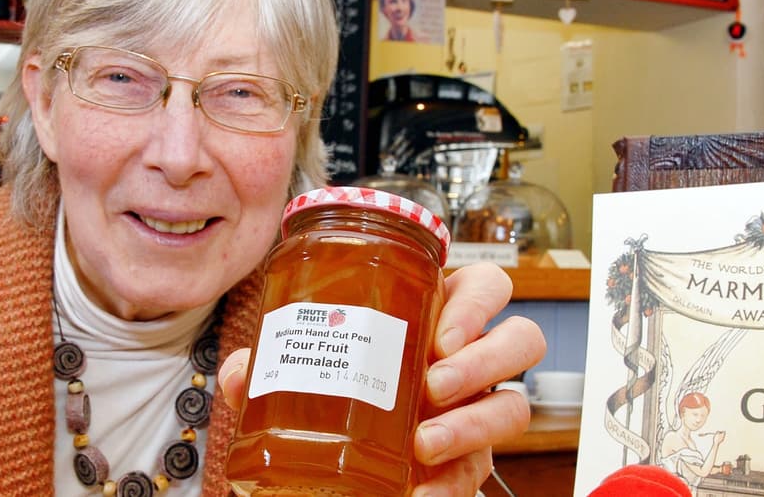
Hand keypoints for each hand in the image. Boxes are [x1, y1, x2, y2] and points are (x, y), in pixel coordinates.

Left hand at [218, 262, 546, 495]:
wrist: (343, 467)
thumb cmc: (339, 395)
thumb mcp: (305, 375)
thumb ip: (274, 369)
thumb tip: (242, 372)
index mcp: (438, 317)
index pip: (486, 287)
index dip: (476, 304)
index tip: (440, 333)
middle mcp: (470, 361)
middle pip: (521, 338)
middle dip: (484, 358)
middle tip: (434, 381)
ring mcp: (477, 412)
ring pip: (516, 405)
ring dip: (475, 422)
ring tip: (425, 442)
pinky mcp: (471, 463)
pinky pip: (483, 472)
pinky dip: (453, 484)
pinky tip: (421, 492)